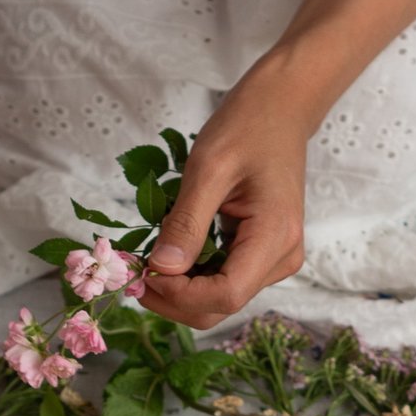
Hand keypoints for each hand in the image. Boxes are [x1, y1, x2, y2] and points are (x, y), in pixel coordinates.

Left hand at [139, 55, 311, 331]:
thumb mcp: (209, 167)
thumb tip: (161, 269)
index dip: (180, 295)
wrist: (281, 108)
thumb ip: (186, 222)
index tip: (143, 273)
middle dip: (174, 300)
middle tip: (134, 274)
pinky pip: (222, 281)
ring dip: (179, 291)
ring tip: (146, 264)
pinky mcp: (262, 256)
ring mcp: (274, 261)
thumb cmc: (248, 126)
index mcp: (275, 237)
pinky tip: (169, 258)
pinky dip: (191, 278)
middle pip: (221, 306)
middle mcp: (281, 259)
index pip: (226, 295)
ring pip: (219, 300)